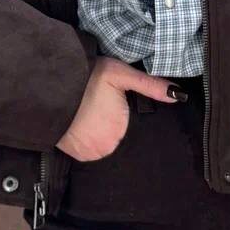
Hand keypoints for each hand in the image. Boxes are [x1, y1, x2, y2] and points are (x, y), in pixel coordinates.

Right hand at [56, 56, 184, 161]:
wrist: (50, 84)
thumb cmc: (87, 77)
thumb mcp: (121, 74)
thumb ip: (150, 86)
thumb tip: (179, 95)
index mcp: (120, 130)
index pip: (133, 132)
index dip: (126, 119)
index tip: (118, 109)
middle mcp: (106, 147)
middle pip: (119, 140)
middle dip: (115, 127)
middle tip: (105, 108)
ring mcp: (89, 153)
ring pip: (104, 146)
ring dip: (101, 136)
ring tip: (94, 116)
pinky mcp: (75, 155)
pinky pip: (89, 151)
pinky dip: (88, 141)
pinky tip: (84, 124)